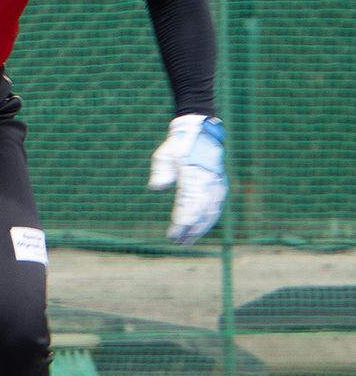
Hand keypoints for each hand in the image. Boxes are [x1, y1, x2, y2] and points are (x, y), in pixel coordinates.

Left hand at [148, 114, 226, 244]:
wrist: (199, 132)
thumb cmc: (177, 146)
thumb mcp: (164, 155)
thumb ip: (160, 171)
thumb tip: (155, 188)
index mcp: (194, 173)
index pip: (188, 204)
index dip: (181, 223)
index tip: (172, 235)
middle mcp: (209, 180)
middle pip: (201, 212)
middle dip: (190, 230)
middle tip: (178, 243)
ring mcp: (217, 183)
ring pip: (212, 212)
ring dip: (201, 229)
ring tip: (188, 241)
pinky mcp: (220, 185)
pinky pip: (216, 207)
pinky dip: (209, 221)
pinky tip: (200, 230)